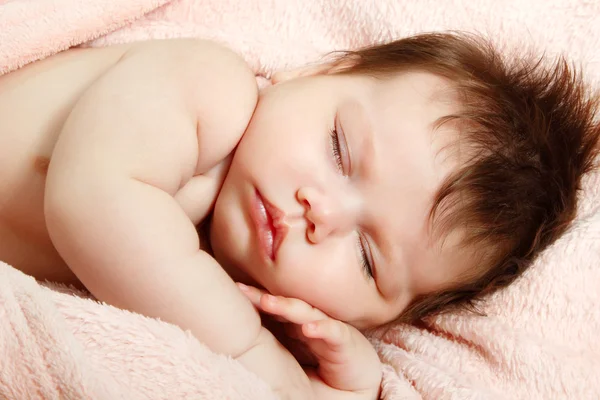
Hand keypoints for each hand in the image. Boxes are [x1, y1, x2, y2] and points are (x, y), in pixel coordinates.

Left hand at [238, 284, 381, 397]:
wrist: (355, 387)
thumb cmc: (323, 371)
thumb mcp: (290, 362)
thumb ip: (272, 351)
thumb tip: (240, 346)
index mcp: (294, 327)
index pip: (272, 310)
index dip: (253, 300)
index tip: (232, 291)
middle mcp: (308, 323)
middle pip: (283, 306)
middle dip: (263, 297)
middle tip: (242, 290)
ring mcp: (326, 329)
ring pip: (305, 313)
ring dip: (287, 306)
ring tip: (268, 302)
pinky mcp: (345, 341)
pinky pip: (332, 332)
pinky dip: (321, 328)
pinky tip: (309, 328)